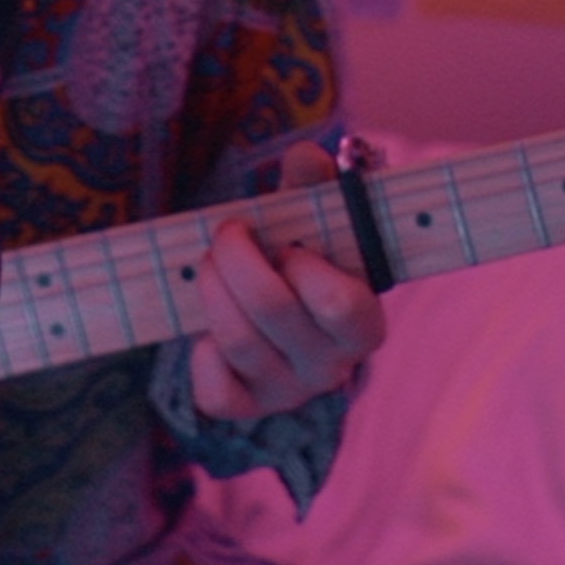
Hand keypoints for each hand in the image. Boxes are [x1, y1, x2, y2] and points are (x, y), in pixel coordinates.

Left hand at [187, 145, 387, 421]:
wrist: (285, 308)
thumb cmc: (307, 257)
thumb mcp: (315, 219)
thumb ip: (314, 186)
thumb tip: (306, 155)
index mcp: (363, 323)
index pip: (338, 302)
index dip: (300, 264)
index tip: (288, 244)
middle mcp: (334, 367)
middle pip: (273, 309)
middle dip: (236, 259)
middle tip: (228, 235)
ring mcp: (290, 392)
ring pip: (237, 341)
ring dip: (211, 290)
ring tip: (209, 265)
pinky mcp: (250, 408)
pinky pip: (216, 394)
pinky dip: (201, 356)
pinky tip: (207, 332)